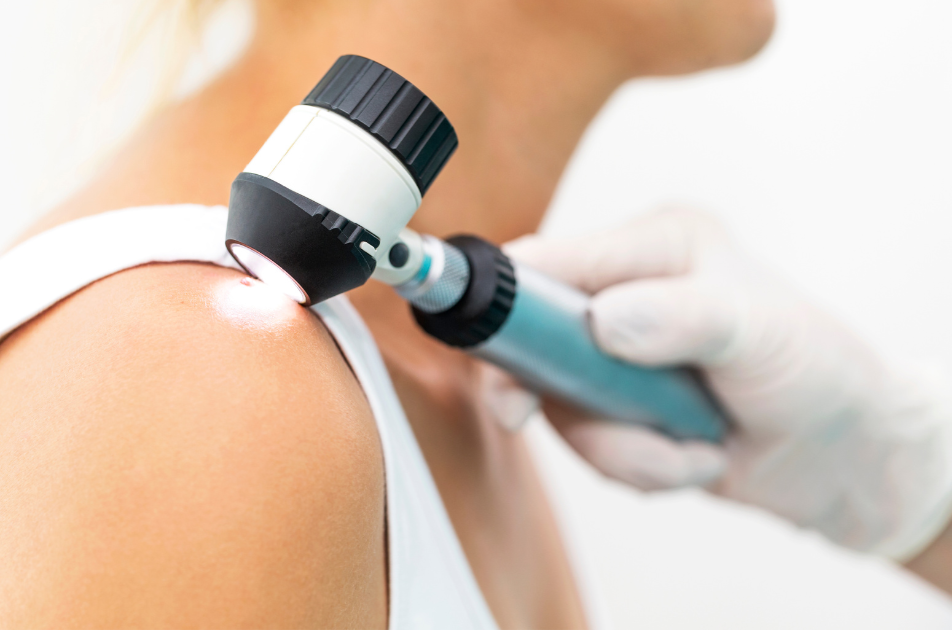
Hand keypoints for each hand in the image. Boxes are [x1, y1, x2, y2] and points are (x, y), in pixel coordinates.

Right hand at [502, 208, 951, 559]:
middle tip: (598, 428)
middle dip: (568, 401)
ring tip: (693, 448)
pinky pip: (589, 447)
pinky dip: (638, 467)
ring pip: (561, 408)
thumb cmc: (817, 370)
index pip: (550, 261)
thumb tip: (602, 321)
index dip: (510, 309)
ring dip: (623, 448)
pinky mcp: (617, 406)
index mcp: (654, 246)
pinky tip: (691, 458)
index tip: (509, 374)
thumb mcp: (761, 329)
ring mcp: (615, 354)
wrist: (842, 453)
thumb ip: (683, 315)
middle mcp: (625, 292)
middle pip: (534, 343)